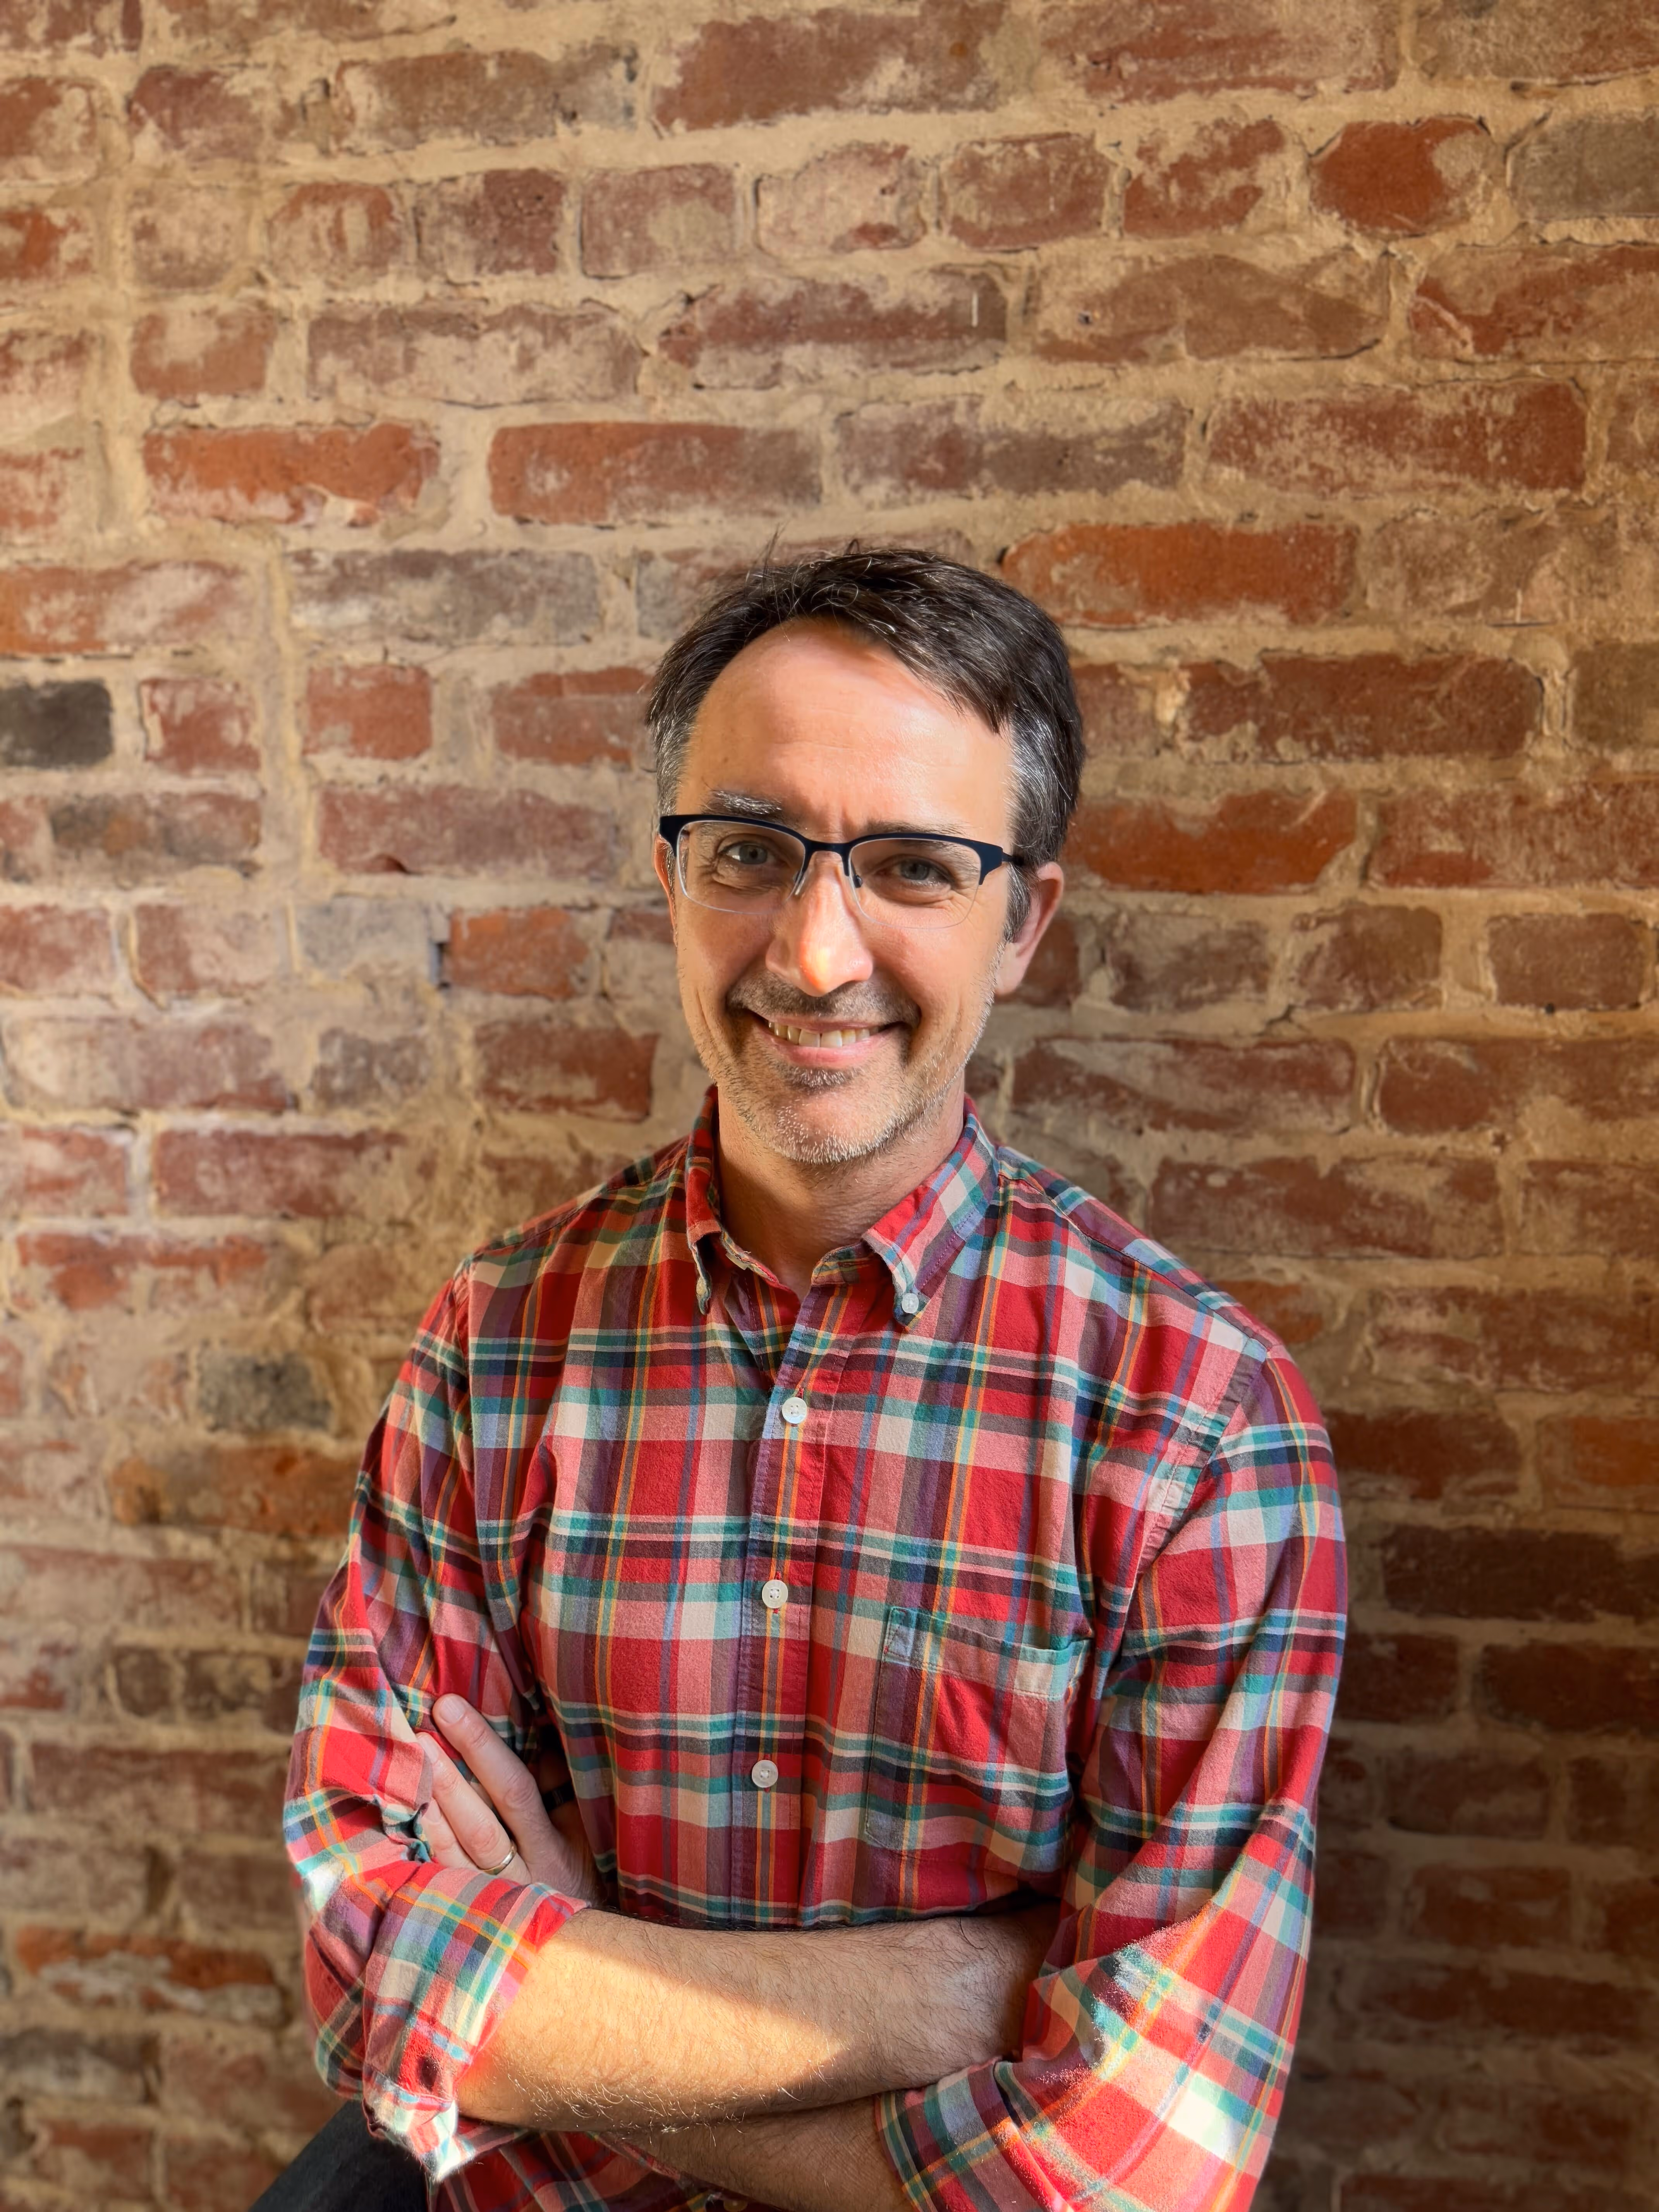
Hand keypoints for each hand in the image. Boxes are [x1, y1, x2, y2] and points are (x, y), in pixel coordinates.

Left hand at [416, 1695, 604, 1904]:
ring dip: (428, 1811)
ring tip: (402, 1770)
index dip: (482, 1749)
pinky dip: (420, 1852)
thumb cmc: (586, 1870)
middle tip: (418, 1733)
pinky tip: (399, 1821)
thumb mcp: (586, 1829)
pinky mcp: (469, 1918)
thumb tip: (533, 1736)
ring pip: (452, 1858)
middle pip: (479, 1826)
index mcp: (554, 1848)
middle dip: (447, 1778)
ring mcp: (493, 1904)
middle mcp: (522, 1878)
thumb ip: (564, 1785)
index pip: (514, 1792)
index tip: (451, 1709)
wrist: (581, 1948)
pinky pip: (438, 1884)